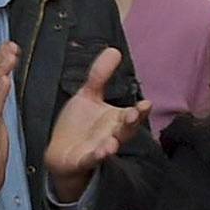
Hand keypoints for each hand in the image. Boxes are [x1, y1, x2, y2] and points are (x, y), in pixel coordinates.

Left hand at [46, 47, 149, 201]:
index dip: (140, 111)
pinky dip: (96, 157)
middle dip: (130, 123)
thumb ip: (100, 75)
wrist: (62, 153)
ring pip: (110, 147)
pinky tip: (100, 153)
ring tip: (113, 143)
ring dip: (112, 145)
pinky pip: (92, 159)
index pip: (132, 114)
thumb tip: (114, 50)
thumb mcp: (88, 95)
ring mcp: (99, 149)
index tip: (147, 104)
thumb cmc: (80, 126)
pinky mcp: (84, 160)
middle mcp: (112, 135)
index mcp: (116, 120)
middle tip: (134, 115)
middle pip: (125, 130)